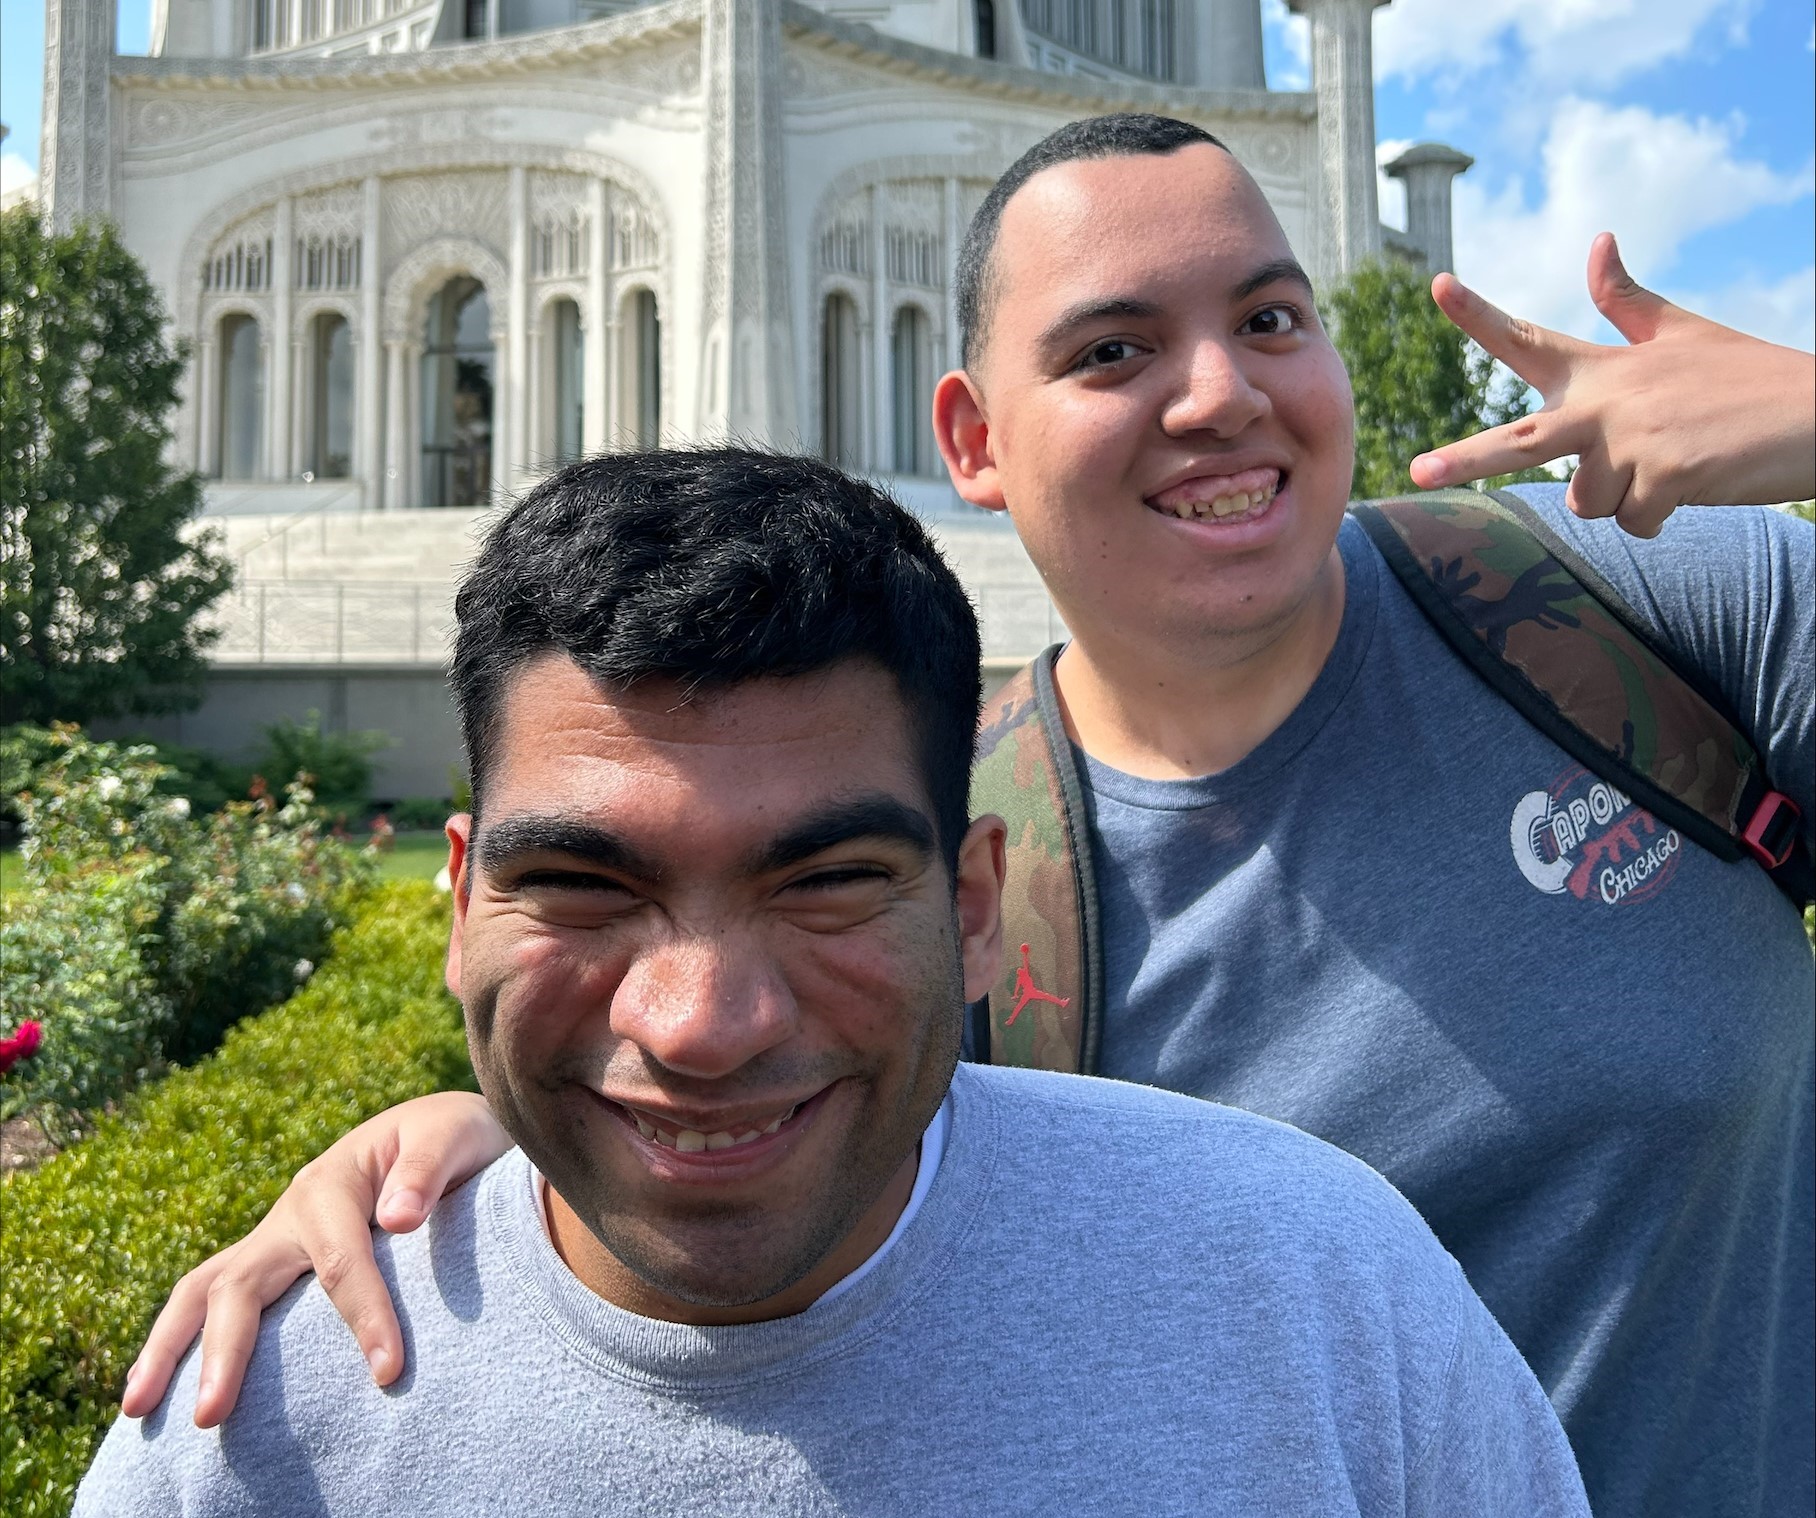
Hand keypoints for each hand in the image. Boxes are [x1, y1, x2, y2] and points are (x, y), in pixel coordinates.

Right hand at [120, 1091, 509, 1427]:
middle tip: (211, 1416)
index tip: (389, 1372)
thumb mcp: (454, 1135)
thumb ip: (428, 1171)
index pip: (342, 1261)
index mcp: (332, 1182)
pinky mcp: (273, 1261)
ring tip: (138, 1412)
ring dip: (169, 1348)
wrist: (442, 1132)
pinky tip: (163, 1393)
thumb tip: (397, 1218)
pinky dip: (183, 1341)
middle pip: (240, 1282)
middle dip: (225, 1350)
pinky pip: (218, 1301)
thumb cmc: (453, 1138)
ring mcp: (273, 1238)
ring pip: (204, 1291)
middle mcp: (289, 1212)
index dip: (365, 1317)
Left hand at [1410, 233, 1815, 537]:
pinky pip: (1634, 521)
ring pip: (1587, 502)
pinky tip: (1695, 486)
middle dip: (1464, 461)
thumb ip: (1626, 303)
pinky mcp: (1664, 477)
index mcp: (1606, 368)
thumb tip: (1597, 242)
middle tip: (1416, 473)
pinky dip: (1659, 518)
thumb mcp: (1682, 334)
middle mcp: (1609, 402)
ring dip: (1624, 499)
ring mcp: (1635, 440)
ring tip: (1674, 466)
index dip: (1479, 315)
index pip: (1530, 340)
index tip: (1437, 285)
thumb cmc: (1746, 379)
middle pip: (1518, 441)